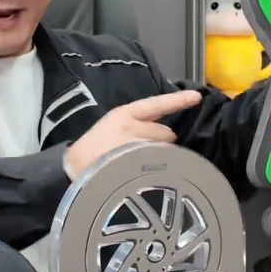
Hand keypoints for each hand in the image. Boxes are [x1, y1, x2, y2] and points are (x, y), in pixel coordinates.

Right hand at [64, 90, 202, 180]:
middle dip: (162, 142)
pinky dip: (158, 170)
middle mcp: (132, 126)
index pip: (156, 104)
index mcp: (123, 114)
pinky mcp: (139, 165)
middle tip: (144, 154)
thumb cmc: (92, 153)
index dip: (178, 100)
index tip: (197, 96)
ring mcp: (137, 146)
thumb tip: (164, 134)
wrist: (73, 172)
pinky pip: (160, 165)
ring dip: (161, 157)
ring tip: (140, 167)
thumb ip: (134, 128)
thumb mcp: (110, 130)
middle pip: (166, 132)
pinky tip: (145, 175)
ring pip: (165, 150)